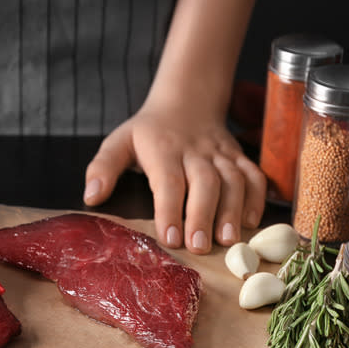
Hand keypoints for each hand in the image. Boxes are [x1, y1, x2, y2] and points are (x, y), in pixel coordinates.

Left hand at [83, 104, 265, 253]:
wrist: (186, 100)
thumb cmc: (148, 132)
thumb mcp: (118, 142)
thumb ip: (103, 168)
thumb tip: (91, 197)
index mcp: (163, 149)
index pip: (168, 182)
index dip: (169, 211)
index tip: (170, 238)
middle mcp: (195, 152)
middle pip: (205, 183)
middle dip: (203, 216)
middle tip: (199, 247)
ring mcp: (221, 153)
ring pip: (233, 180)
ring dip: (233, 210)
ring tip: (229, 240)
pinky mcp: (239, 156)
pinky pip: (254, 175)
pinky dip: (257, 198)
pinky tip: (252, 223)